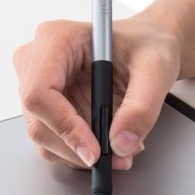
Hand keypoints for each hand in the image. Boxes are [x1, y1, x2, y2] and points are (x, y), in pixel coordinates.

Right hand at [12, 17, 180, 169]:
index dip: (64, 126)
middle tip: (116, 156)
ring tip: (121, 148)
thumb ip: (141, 107)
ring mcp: (37, 85)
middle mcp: (37, 60)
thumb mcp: (156, 69)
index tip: (94, 149)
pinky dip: (80, 152)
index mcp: (56, 39)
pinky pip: (53, 141)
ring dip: (80, 154)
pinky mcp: (47, 107)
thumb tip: (120, 143)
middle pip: (38, 121)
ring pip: (44, 137)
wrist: (148, 46)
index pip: (40, 92)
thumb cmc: (147, 44)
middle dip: (77, 148)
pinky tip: (108, 142)